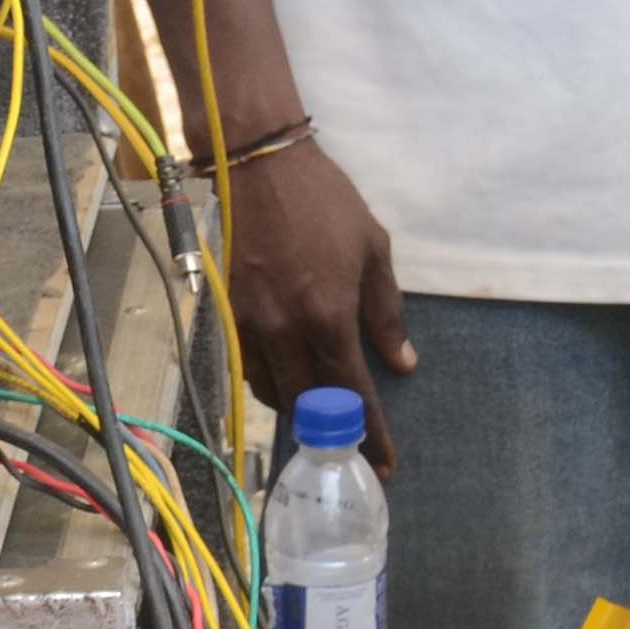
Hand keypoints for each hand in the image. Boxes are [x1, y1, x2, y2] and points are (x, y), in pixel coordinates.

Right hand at [224, 136, 413, 468]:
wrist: (260, 165)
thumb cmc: (326, 202)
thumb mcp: (373, 249)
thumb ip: (386, 312)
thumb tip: (402, 363)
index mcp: (330, 315)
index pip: (352, 394)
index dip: (372, 434)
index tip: (387, 463)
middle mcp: (287, 331)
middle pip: (309, 405)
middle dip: (332, 430)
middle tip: (352, 441)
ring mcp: (251, 326)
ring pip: (274, 393)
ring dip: (300, 407)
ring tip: (321, 408)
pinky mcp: (227, 315)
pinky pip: (248, 368)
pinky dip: (270, 382)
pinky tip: (288, 374)